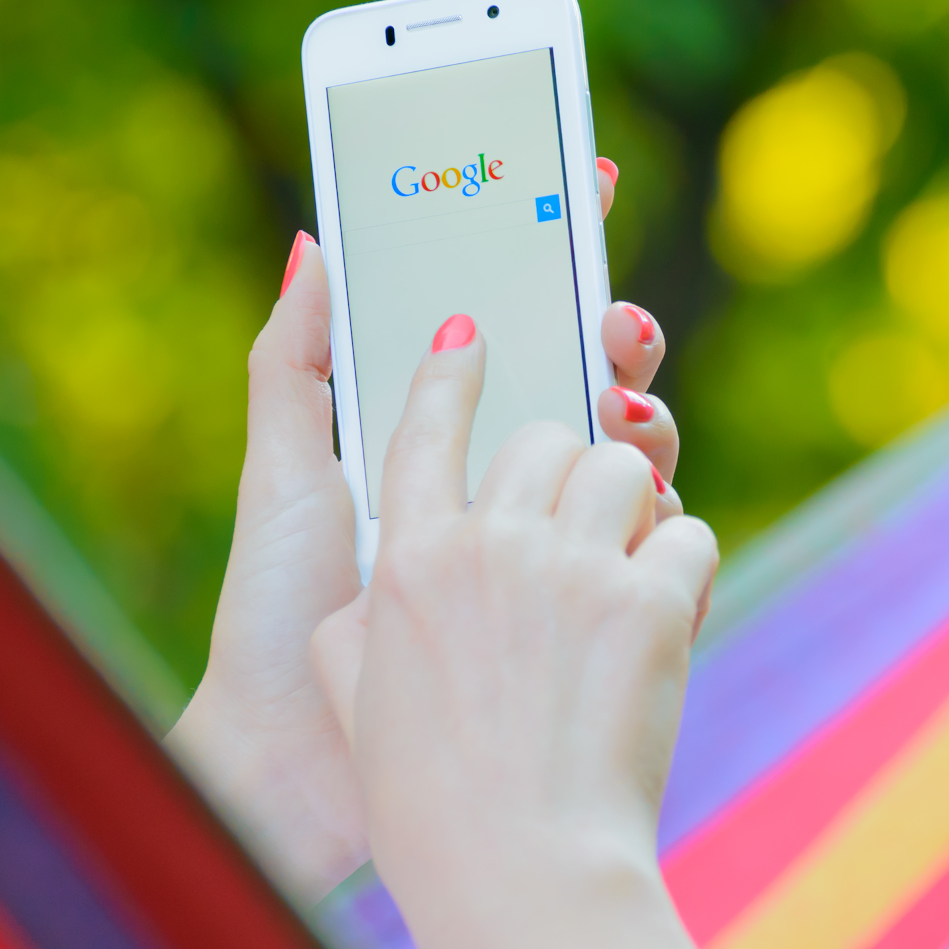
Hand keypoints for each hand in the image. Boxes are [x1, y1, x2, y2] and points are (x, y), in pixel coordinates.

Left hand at [167, 159, 677, 902]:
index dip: (557, 255)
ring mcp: (559, 555)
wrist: (301, 767)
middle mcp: (511, 491)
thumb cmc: (280, 617)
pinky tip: (650, 505)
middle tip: (611, 322)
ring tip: (623, 411)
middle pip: (593, 380)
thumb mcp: (283, 479)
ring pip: (637, 455)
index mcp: (443, 446)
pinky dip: (668, 519)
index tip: (585, 180)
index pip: (519, 330)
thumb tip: (314, 243)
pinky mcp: (597, 620)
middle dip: (617, 330)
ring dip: (644, 416)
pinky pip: (660, 551)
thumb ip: (296, 363)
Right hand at [311, 322, 717, 948]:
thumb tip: (380, 591)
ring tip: (629, 570)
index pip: (425, 425)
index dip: (451, 371)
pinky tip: (668, 616)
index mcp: (407, 561)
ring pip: (627, 465)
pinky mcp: (650, 599)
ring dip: (637, 507)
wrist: (521, 873)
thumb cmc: (433, 807)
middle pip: (546, 438)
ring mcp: (572, 566)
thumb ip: (367, 624)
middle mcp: (486, 544)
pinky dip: (686, 570)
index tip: (473, 336)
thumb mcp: (362, 703)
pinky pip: (690, 533)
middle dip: (572, 468)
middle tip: (580, 525)